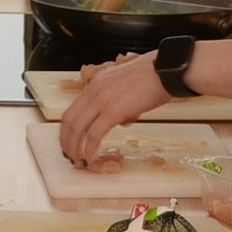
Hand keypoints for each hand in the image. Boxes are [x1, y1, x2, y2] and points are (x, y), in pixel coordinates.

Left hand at [58, 52, 170, 166]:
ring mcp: (101, 101)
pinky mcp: (113, 111)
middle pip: (70, 120)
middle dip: (66, 141)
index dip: (67, 129)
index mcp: (95, 84)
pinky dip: (89, 149)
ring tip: (78, 160)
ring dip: (74, 147)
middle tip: (69, 155)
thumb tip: (121, 120)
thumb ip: (118, 102)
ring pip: (78, 128)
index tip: (69, 141)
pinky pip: (94, 134)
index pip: (72, 109)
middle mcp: (94, 91)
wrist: (165, 71)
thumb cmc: (153, 77)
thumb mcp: (126, 87)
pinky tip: (90, 158)